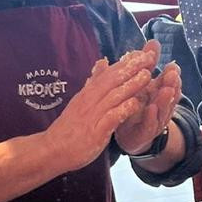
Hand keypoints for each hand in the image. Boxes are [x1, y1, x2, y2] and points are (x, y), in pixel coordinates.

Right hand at [46, 44, 155, 174]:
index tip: (140, 52)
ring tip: (147, 75)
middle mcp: (90, 100)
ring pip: (114, 96)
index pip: (109, 73)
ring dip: (131, 85)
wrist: (52, 150)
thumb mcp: (80, 101)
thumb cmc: (68, 128)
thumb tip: (102, 62)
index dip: (125, 62)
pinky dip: (124, 109)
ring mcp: (93, 115)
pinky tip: (136, 104)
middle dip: (132, 68)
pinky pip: (112, 118)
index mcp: (88, 93)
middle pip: (113, 80)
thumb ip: (93, 83)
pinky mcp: (96, 131)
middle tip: (149, 56)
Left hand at [116, 60, 181, 156]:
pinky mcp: (145, 133)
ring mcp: (154, 120)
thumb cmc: (134, 104)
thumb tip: (153, 41)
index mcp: (157, 92)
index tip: (173, 65)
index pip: (167, 82)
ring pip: (163, 110)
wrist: (127, 135)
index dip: (171, 74)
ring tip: (166, 89)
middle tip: (173, 74)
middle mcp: (159, 106)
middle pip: (169, 95)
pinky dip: (151, 117)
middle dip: (172, 85)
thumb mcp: (139, 82)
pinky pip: (150, 125)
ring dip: (165, 100)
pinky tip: (151, 108)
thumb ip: (146, 63)